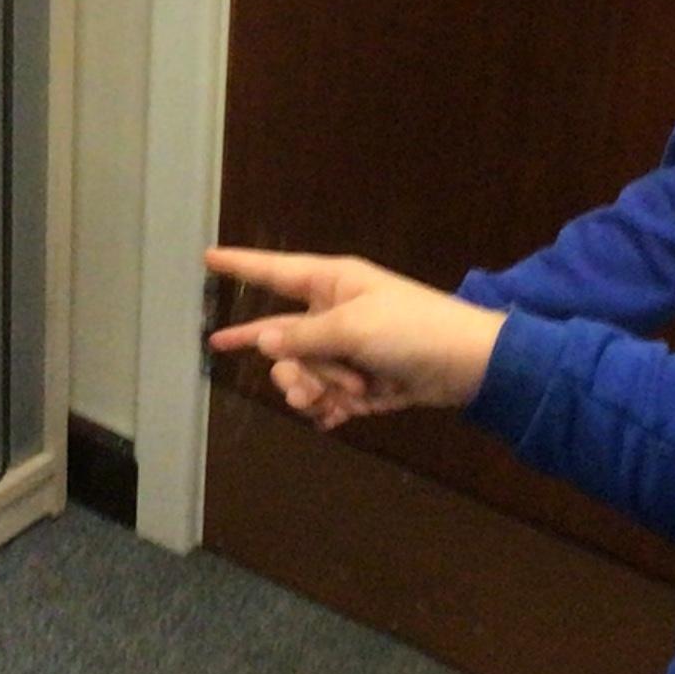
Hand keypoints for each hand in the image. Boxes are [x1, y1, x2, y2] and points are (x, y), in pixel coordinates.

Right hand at [204, 247, 504, 428]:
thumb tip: (263, 342)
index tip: (207, 257)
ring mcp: (345, 350)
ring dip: (312, 391)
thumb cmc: (413, 329)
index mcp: (331, 283)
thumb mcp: (354, 327)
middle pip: (280, 340)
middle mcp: (332, 314)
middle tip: (307, 386)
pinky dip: (329, 409)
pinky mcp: (359, 382)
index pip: (274, 271)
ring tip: (335, 400)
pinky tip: (338, 416)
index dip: (240, 265)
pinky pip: (323, 397)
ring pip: (299, 373)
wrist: (467, 366)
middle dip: (292, 368)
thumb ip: (304, 337)